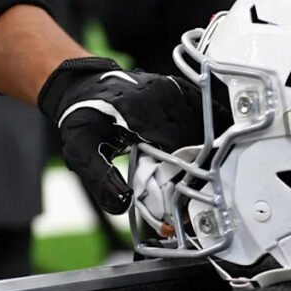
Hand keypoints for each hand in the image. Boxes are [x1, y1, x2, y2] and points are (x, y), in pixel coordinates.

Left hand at [38, 57, 202, 213]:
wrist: (82, 87)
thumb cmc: (82, 117)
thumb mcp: (80, 150)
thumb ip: (100, 178)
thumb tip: (123, 203)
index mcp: (138, 110)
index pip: (175, 147)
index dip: (181, 175)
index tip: (178, 197)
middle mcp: (160, 95)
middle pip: (194, 137)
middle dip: (194, 168)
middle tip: (186, 192)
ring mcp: (172, 89)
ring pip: (204, 125)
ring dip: (204, 151)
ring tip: (194, 175)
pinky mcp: (179, 88)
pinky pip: (206, 111)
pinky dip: (210, 132)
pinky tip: (206, 150)